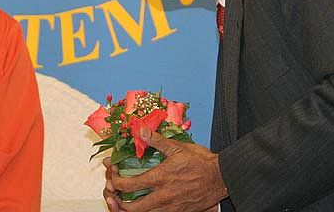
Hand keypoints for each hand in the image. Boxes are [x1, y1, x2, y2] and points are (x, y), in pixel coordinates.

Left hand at [106, 127, 226, 211]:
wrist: (222, 178)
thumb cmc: (201, 162)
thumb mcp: (177, 147)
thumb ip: (155, 140)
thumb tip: (139, 130)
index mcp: (160, 179)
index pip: (128, 185)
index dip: (115, 181)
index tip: (112, 174)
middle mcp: (163, 197)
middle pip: (131, 207)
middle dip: (117, 201)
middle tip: (112, 192)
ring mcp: (170, 208)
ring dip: (128, 209)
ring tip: (121, 201)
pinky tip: (142, 204)